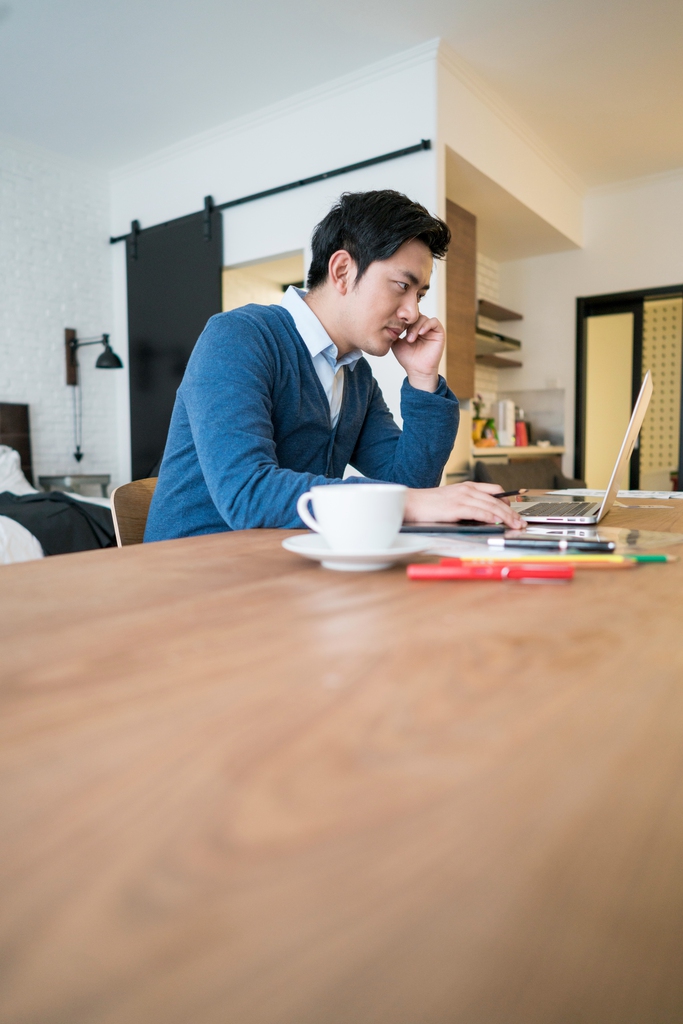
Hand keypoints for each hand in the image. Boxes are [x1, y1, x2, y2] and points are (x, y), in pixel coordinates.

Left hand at [391, 314, 444, 391]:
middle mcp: (422, 327)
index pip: (408, 316)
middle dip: (409, 324)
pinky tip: (420, 333)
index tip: (397, 327)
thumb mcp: (396, 343)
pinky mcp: (439, 332)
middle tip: (406, 338)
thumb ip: (393, 332)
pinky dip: (426, 325)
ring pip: (423, 318)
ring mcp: (430, 329)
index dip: (403, 319)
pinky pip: (434, 321)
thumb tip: (389, 321)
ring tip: (411, 339)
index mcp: (413, 328)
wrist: (417, 370)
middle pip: (415, 315)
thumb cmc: (407, 359)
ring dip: (416, 327)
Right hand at [404, 481, 525, 529]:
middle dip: (511, 512)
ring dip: (506, 516)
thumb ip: (467, 505)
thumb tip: (483, 516)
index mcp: (467, 486)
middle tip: (520, 521)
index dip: (507, 501)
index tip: (515, 511)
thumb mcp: (451, 500)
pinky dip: (491, 517)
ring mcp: (462, 497)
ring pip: (492, 506)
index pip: (494, 490)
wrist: (411, 503)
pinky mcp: (457, 507)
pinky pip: (480, 512)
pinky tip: (498, 523)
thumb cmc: (428, 505)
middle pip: (497, 499)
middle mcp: (467, 489)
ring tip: (515, 525)